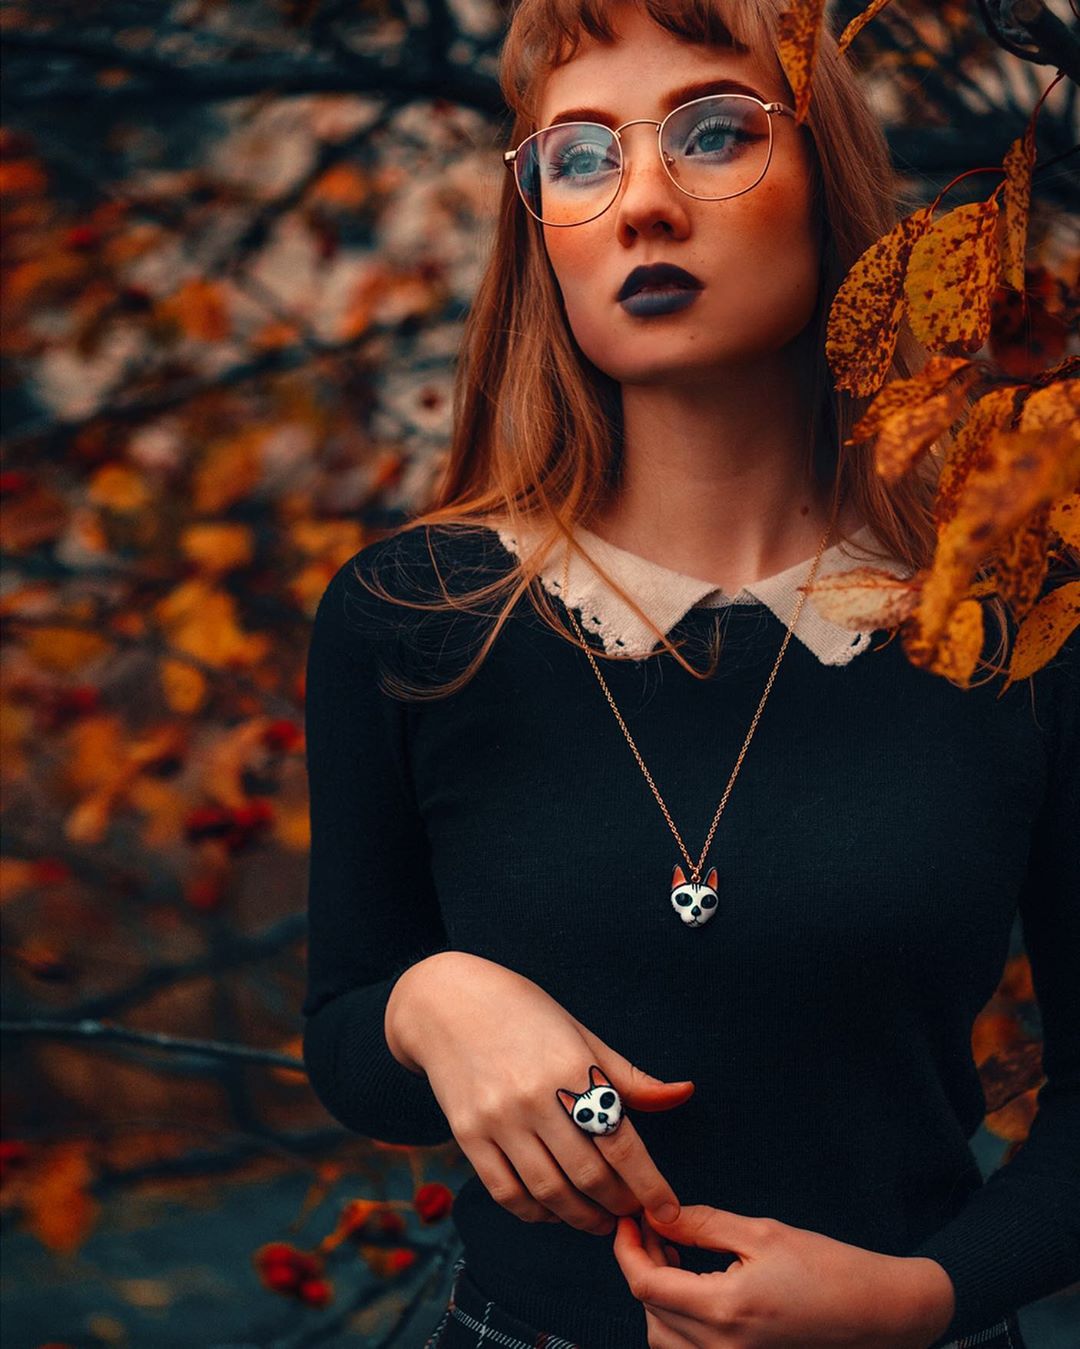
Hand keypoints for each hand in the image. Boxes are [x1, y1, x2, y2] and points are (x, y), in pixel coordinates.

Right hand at [385, 950, 694, 1234]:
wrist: (446, 1002)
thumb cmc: (523, 1013)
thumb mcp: (580, 1033)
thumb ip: (628, 1077)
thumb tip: (683, 1093)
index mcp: (572, 1067)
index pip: (621, 1141)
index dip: (649, 1184)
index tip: (667, 1209)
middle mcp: (534, 1096)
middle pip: (588, 1174)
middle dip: (618, 1204)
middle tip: (632, 1213)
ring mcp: (497, 1118)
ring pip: (549, 1191)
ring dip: (581, 1217)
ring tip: (598, 1220)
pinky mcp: (467, 1135)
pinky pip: (506, 1191)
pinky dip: (535, 1212)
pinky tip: (552, 1211)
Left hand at [612, 1205, 955, 1347]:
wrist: (878, 1313)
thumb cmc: (828, 1269)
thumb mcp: (761, 1232)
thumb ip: (702, 1225)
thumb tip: (657, 1214)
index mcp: (724, 1310)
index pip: (645, 1285)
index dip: (627, 1249)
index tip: (628, 1219)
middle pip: (650, 1313)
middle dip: (643, 1267)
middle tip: (654, 1227)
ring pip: (663, 1339)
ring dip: (658, 1297)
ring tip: (675, 1254)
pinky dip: (678, 1321)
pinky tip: (694, 1285)